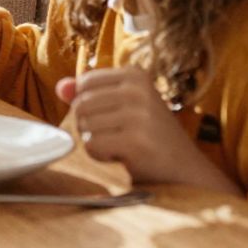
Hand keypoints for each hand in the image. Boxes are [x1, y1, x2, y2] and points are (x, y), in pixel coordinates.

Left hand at [58, 67, 236, 192]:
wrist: (187, 172)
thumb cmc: (151, 139)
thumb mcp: (124, 108)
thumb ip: (90, 94)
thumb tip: (60, 87)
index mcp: (135, 75)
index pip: (84, 83)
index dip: (89, 106)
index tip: (115, 120)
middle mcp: (138, 90)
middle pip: (80, 105)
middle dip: (90, 126)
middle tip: (117, 138)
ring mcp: (138, 114)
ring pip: (84, 126)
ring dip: (96, 143)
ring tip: (122, 148)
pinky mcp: (135, 141)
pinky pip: (91, 145)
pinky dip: (101, 157)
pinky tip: (122, 158)